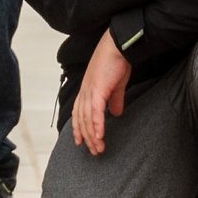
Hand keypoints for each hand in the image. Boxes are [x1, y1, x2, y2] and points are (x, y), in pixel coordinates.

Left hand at [72, 29, 130, 155]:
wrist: (118, 45)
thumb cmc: (117, 62)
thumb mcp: (116, 85)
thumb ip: (114, 99)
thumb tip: (116, 113)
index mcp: (87, 90)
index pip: (78, 113)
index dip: (78, 128)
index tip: (81, 142)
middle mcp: (85, 91)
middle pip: (81, 119)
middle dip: (86, 137)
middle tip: (93, 151)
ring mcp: (89, 90)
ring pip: (86, 118)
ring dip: (92, 135)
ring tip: (98, 148)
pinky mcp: (98, 89)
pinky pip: (95, 111)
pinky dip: (96, 125)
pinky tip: (100, 136)